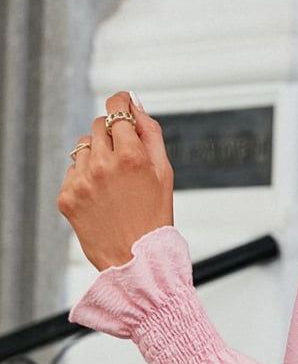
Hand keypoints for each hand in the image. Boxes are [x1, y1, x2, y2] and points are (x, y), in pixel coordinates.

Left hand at [57, 91, 174, 270]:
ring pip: (83, 147)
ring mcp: (81, 180)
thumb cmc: (154, 218)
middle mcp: (103, 164)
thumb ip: (151, 132)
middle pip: (98, 125)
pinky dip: (85, 178)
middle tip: (125, 160)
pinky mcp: (67, 196)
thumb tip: (135, 104)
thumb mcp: (164, 173)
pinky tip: (101, 197)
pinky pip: (72, 171)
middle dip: (111, 135)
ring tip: (113, 184)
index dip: (120, 103)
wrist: (135, 260)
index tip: (122, 104)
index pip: (116, 108)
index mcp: (131, 155)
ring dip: (96, 157)